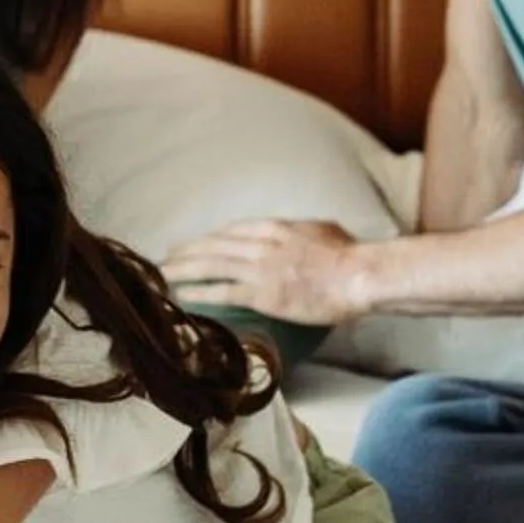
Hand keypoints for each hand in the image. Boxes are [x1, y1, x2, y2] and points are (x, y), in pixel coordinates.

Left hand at [162, 220, 367, 326]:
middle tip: (167, 257)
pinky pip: (223, 290)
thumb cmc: (351, 256)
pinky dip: (200, 292)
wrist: (360, 275)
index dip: (210, 238)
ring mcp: (261, 268)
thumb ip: (303, 231)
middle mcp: (262, 243)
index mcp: (276, 227)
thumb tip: (302, 232)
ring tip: (163, 274)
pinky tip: (183, 295)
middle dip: (187, 251)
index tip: (195, 243)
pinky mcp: (263, 293)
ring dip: (183, 269)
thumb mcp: (324, 230)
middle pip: (214, 244)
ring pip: (211, 264)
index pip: (232, 231)